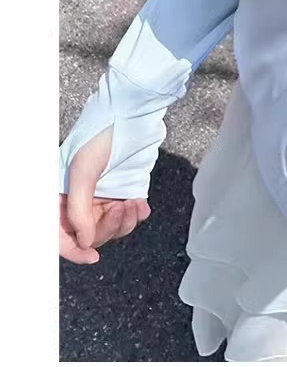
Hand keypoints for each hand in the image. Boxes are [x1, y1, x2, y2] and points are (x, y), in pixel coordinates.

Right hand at [59, 126, 150, 264]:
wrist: (131, 113)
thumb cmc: (101, 134)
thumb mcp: (83, 171)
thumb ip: (79, 210)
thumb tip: (84, 241)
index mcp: (62, 194)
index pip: (61, 233)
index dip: (74, 249)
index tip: (91, 256)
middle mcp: (81, 198)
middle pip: (91, 233)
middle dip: (108, 227)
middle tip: (120, 209)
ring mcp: (102, 196)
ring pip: (112, 227)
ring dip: (124, 221)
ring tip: (132, 204)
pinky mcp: (122, 191)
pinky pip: (129, 215)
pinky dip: (136, 214)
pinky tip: (141, 204)